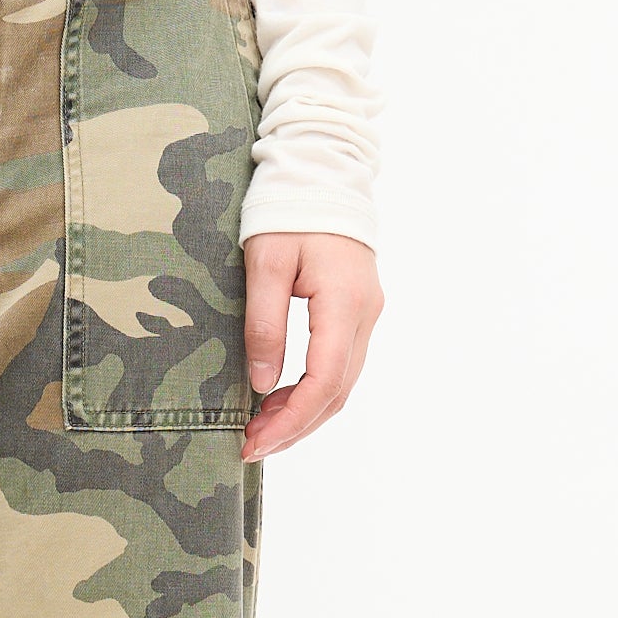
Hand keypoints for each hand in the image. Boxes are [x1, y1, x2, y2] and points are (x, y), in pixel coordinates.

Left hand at [241, 232, 382, 461]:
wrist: (322, 172)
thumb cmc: (288, 210)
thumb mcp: (264, 263)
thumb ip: (264, 324)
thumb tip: (263, 384)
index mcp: (344, 303)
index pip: (323, 381)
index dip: (290, 421)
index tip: (254, 443)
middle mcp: (365, 314)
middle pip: (337, 392)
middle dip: (295, 426)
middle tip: (251, 446)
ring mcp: (366, 313)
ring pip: (341, 383)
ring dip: (304, 413)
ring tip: (261, 429)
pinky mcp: (357, 311)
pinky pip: (339, 365)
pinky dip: (312, 391)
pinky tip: (279, 399)